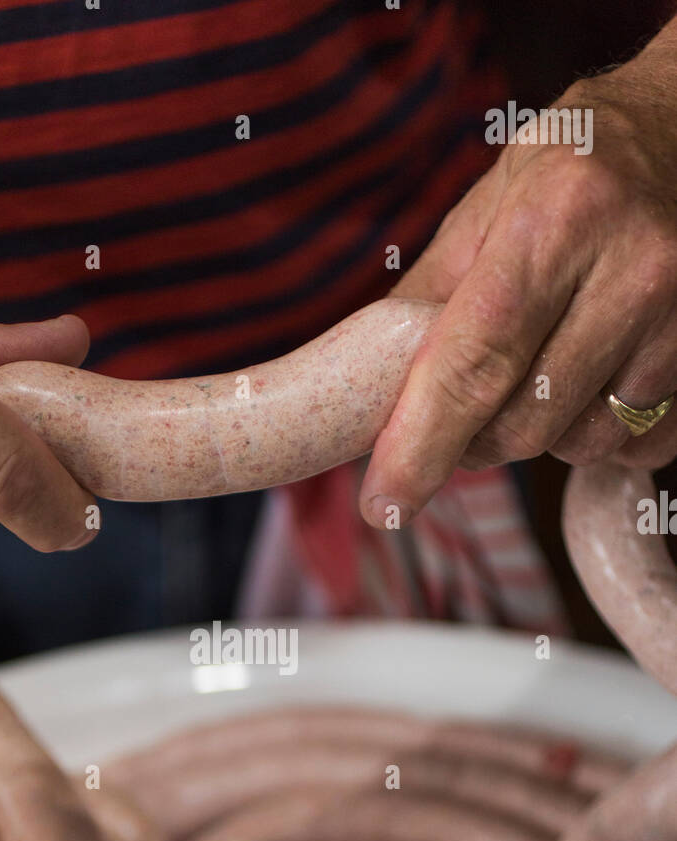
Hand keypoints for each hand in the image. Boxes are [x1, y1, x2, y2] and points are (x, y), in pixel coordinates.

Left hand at [360, 33, 676, 528]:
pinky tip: (598, 381)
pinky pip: (639, 445)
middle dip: (476, 440)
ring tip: (544, 371)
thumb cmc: (575, 169)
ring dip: (543, 433)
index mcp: (556, 220)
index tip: (383, 504)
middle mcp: (632, 268)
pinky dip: (605, 437)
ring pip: (581, 442)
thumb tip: (368, 396)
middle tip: (463, 412)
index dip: (421, 446)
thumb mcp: (489, 204)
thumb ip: (429, 298)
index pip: (474, 363)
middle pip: (525, 422)